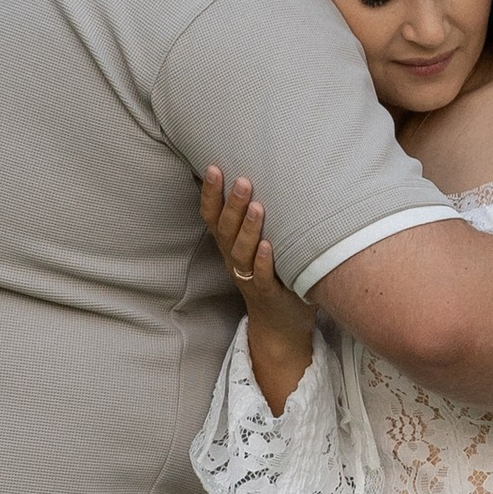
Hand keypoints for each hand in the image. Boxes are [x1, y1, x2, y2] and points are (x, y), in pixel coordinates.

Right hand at [199, 166, 317, 414]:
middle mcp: (234, 261)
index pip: (213, 217)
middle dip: (233, 204)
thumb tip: (268, 174)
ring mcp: (250, 278)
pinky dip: (264, 262)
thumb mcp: (259, 245)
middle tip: (242, 179)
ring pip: (242, 252)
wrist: (281, 325)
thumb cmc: (272, 274)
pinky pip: (261, 277)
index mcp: (230, 246)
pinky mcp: (268, 294)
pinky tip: (269, 246)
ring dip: (249, 229)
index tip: (214, 167)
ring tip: (258, 207)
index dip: (211, 194)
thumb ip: (257, 218)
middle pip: (226, 230)